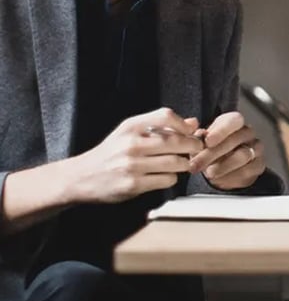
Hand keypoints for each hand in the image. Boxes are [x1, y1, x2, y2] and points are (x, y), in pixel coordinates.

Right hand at [64, 108, 203, 203]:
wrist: (80, 177)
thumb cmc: (111, 153)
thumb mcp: (130, 132)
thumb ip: (161, 126)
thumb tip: (193, 123)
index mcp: (131, 127)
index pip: (166, 116)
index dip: (184, 124)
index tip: (191, 132)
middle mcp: (131, 144)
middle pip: (176, 141)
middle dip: (192, 146)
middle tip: (196, 149)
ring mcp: (132, 165)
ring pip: (175, 162)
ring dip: (184, 164)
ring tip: (180, 163)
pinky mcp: (133, 185)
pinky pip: (167, 180)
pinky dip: (172, 178)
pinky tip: (165, 175)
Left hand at [190, 111, 264, 190]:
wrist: (221, 168)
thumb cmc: (209, 150)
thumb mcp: (199, 141)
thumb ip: (197, 136)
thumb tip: (196, 131)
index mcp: (234, 122)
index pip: (233, 120)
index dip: (221, 131)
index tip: (207, 141)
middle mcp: (247, 133)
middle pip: (235, 140)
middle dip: (213, 153)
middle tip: (197, 164)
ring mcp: (255, 148)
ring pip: (243, 155)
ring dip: (223, 166)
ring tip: (209, 173)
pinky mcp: (258, 165)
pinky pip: (248, 170)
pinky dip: (232, 177)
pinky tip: (220, 180)